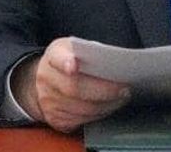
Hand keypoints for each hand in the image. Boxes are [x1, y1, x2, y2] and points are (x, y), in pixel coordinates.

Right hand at [13, 37, 131, 132]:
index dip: (65, 62)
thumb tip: (115, 63)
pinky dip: (99, 114)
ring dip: (106, 105)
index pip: (57, 58)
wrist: (46, 80)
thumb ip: (91, 52)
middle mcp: (46, 79)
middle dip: (104, 90)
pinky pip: (80, 121)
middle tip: (124, 89)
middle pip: (74, 88)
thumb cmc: (70, 61)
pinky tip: (109, 106)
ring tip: (122, 98)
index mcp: (54, 55)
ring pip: (81, 109)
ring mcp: (48, 101)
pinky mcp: (55, 119)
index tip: (73, 65)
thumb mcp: (76, 49)